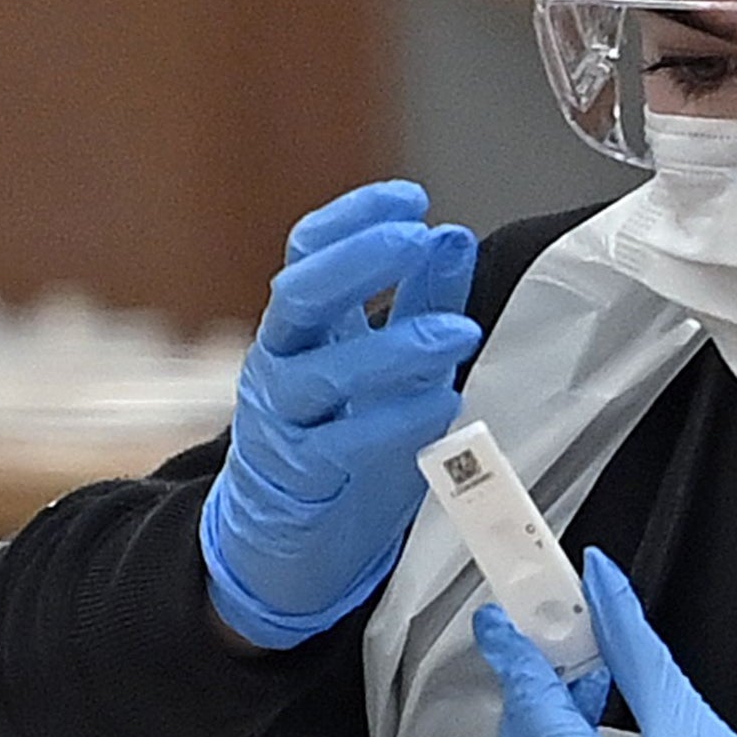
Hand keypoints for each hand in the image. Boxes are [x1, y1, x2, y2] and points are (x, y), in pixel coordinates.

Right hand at [200, 182, 481, 648]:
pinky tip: (440, 406)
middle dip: (357, 261)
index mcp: (299, 325)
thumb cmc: (338, 440)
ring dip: (393, 347)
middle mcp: (279, 360)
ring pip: (322, 372)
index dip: (354, 218)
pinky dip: (393, 423)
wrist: (283, 538)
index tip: (412, 198)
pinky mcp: (298, 477)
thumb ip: (416, 304)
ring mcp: (282, 419)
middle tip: (418, 239)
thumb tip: (451, 239)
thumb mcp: (385, 363)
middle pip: (299, 295)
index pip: (308, 251)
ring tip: (457, 331)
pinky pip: (341, 445)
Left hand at [473, 548, 736, 736]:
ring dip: (547, 716)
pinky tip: (586, 718)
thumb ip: (636, 650)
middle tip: (548, 637)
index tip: (503, 624)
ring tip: (583, 675)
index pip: (538, 715)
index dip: (517, 658)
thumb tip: (605, 591)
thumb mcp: (691, 718)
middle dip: (534, 685)